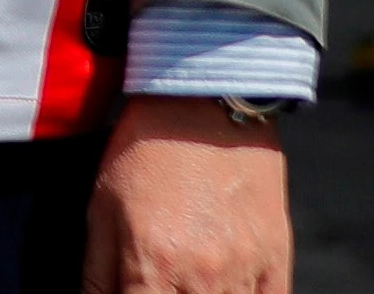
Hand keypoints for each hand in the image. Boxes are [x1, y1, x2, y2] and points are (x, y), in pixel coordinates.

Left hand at [87, 98, 292, 293]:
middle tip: (158, 282)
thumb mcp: (102, 206)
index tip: (132, 292)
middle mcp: (203, 277)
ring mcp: (245, 270)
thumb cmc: (148, 148)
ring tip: (186, 282)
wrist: (208, 98)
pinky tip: (225, 289)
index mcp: (153, 265)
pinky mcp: (276, 257)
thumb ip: (96, 273)